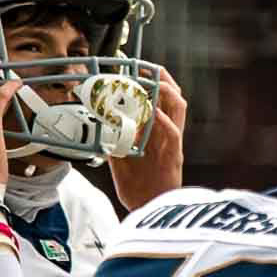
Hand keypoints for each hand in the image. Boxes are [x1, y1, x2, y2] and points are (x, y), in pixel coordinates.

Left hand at [108, 65, 187, 212]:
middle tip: (145, 66)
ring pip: (178, 109)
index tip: (136, 68)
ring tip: (152, 79)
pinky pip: (173, 133)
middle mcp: (167, 134)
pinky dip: (163, 119)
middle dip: (162, 78)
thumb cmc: (139, 187)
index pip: (159, 100)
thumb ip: (115, 141)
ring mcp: (172, 144)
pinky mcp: (174, 157)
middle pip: (173, 98)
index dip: (151, 82)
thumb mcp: (123, 158)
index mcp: (158, 133)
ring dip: (166, 91)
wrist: (149, 210)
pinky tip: (154, 111)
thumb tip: (98, 127)